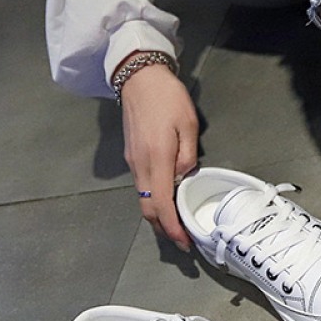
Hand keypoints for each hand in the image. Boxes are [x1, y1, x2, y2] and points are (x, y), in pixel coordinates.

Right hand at [119, 60, 198, 250]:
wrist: (140, 78)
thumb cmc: (168, 98)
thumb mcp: (188, 124)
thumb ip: (188, 155)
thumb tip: (185, 177)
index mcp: (156, 159)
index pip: (160, 204)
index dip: (171, 227)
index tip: (183, 242)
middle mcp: (140, 165)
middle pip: (147, 208)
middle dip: (164, 228)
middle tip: (183, 241)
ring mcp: (133, 161)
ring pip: (143, 199)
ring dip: (158, 216)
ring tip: (178, 225)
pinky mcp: (132, 156)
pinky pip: (142, 186)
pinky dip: (153, 200)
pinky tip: (167, 201)